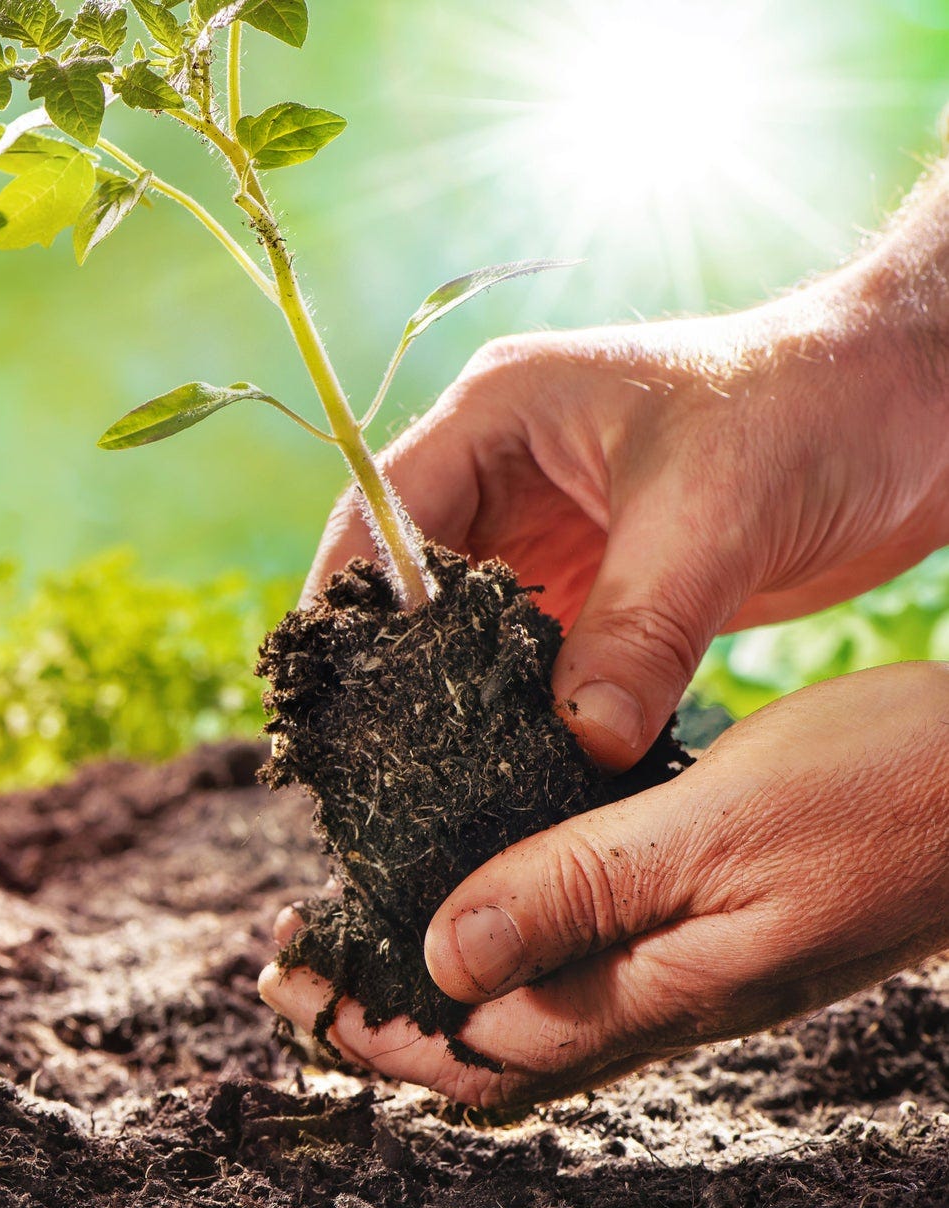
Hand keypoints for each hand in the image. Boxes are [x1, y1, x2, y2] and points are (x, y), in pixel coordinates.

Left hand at [259, 663, 948, 1109]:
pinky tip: (478, 886)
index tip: (282, 982)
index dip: (369, 1025)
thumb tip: (445, 961)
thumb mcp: (711, 831)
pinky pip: (583, 955)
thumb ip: (579, 893)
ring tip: (353, 930)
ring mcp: (692, 967)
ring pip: (532, 1003)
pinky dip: (504, 933)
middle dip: (380, 1012)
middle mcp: (664, 999)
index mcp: (656, 992)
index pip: (475, 1049)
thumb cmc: (884, 794)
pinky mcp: (713, 922)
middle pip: (488, 1043)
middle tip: (287, 965)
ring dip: (433, 977)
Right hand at [308, 268, 948, 769]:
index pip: (379, 514)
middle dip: (390, 670)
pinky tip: (515, 771)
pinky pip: (533, 662)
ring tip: (433, 781)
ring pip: (464, 634)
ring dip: (456, 699)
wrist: (923, 409)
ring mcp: (549, 535)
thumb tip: (581, 744)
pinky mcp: (598, 589)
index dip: (348, 606)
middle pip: (406, 585)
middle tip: (375, 764)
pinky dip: (523, 713)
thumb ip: (640, 630)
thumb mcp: (714, 514)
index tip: (336, 700)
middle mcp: (505, 474)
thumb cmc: (815, 407)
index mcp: (498, 416)